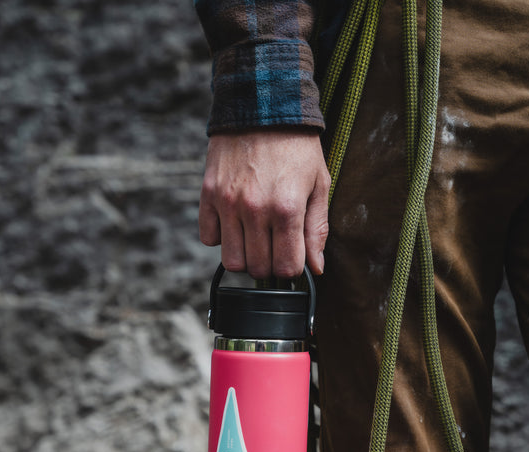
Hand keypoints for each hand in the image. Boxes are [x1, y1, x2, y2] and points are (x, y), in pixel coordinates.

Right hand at [199, 130, 330, 278]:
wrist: (263, 105)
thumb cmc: (297, 148)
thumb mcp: (319, 185)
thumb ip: (317, 230)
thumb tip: (316, 268)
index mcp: (286, 210)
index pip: (286, 267)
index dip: (292, 268)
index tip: (293, 257)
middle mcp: (255, 210)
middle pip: (258, 268)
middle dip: (270, 264)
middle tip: (275, 246)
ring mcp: (228, 203)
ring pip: (232, 260)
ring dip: (245, 256)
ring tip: (255, 238)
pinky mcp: (209, 194)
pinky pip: (209, 237)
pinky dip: (221, 237)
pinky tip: (236, 223)